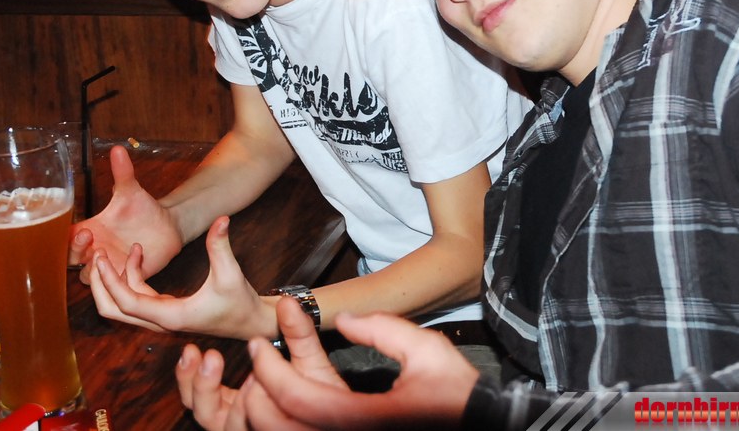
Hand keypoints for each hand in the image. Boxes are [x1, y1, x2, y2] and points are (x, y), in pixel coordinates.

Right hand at [68, 145, 181, 282]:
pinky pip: (115, 284)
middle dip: (75, 252)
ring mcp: (108, 265)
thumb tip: (118, 148)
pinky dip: (122, 274)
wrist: (167, 226)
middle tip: (90, 239)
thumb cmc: (143, 209)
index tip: (84, 230)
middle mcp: (94, 249)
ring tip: (105, 253)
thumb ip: (123, 173)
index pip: (63, 239)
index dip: (66, 239)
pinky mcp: (126, 276)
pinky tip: (137, 254)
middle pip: (69, 260)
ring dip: (94, 268)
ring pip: (89, 277)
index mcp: (88, 230)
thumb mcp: (132, 191)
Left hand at [91, 216, 276, 338]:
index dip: (111, 282)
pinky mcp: (165, 310)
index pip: (128, 303)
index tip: (102, 260)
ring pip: (122, 305)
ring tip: (115, 251)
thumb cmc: (240, 303)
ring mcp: (161, 317)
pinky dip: (130, 278)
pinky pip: (136, 297)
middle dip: (101, 286)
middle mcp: (161, 320)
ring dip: (115, 280)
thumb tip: (221, 219)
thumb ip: (221, 246)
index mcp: (171, 315)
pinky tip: (138, 254)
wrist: (249, 323)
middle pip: (114, 311)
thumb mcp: (230, 274)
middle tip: (96, 258)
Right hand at [178, 298, 346, 430]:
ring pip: (215, 423)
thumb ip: (297, 332)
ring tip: (229, 369)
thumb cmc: (324, 391)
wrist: (347, 414)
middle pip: (201, 411)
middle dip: (195, 384)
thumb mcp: (310, 357)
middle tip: (202, 357)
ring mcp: (250, 427)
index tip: (192, 350)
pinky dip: (243, 411)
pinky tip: (251, 388)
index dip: (190, 374)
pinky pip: (240, 429)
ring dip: (216, 396)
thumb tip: (286, 302)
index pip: (202, 392)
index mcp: (243, 397)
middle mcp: (241, 417)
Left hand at [245, 308, 478, 429]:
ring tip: (267, 382)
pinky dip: (286, 424)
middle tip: (257, 364)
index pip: (297, 398)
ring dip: (267, 413)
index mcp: (361, 419)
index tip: (258, 344)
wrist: (481, 425)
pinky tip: (291, 402)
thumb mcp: (425, 350)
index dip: (270, 370)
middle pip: (278, 428)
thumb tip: (347, 318)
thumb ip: (383, 329)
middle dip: (256, 395)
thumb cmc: (457, 394)